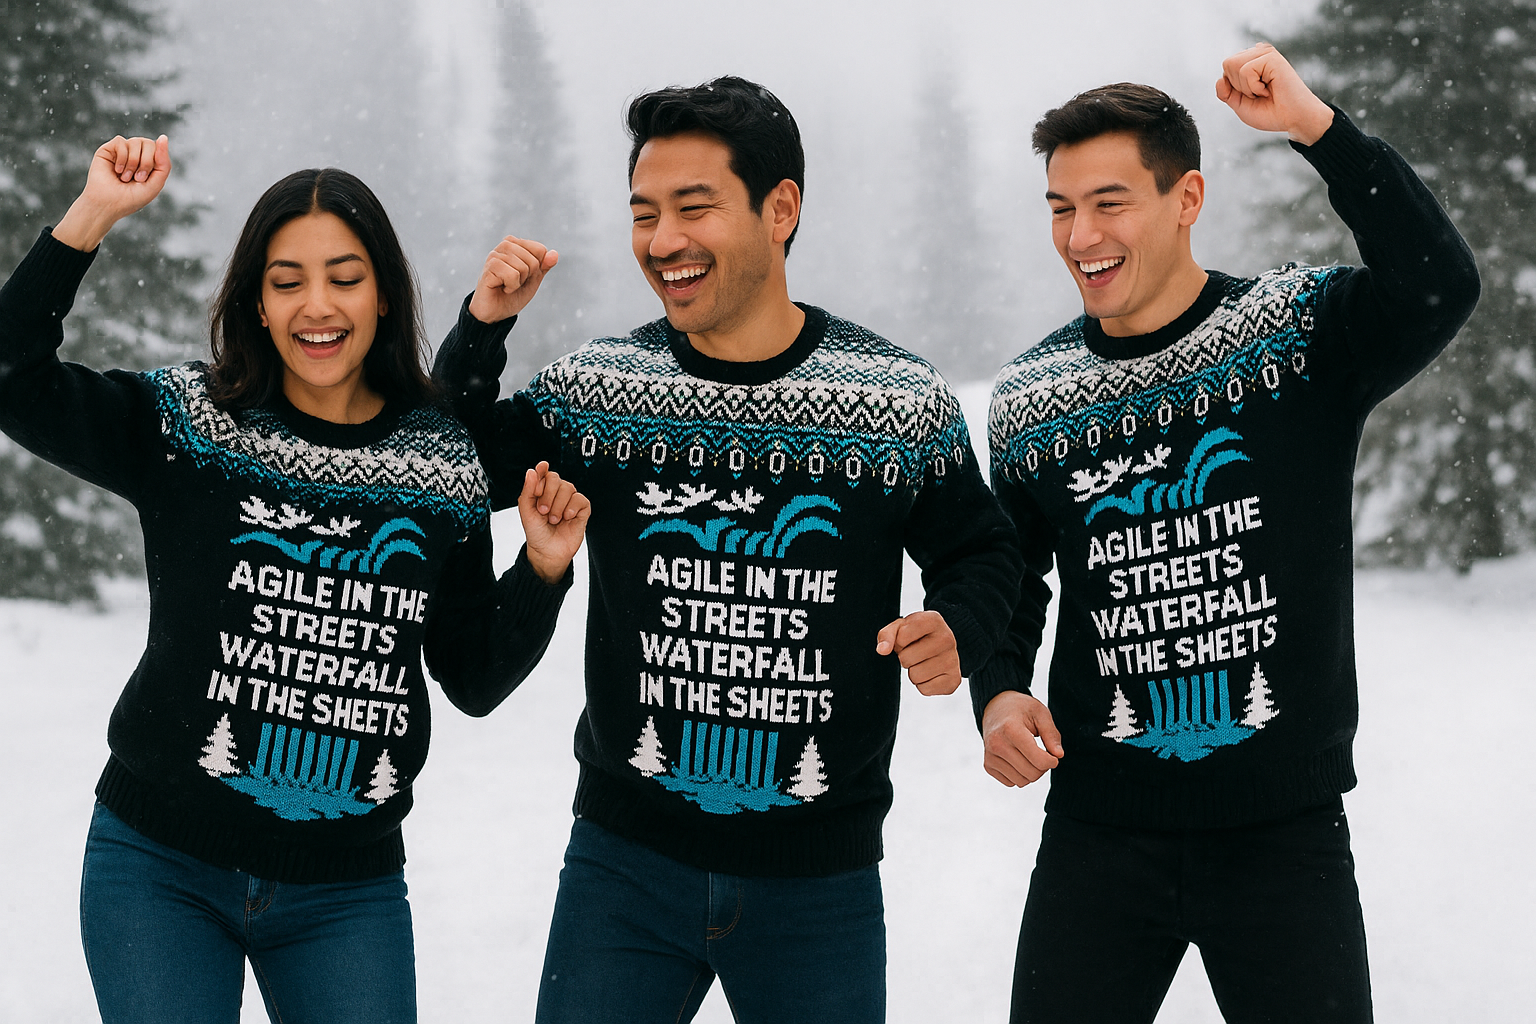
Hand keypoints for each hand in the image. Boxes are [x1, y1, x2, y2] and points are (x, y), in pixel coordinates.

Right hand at [53, 135, 172, 251]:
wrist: (108, 204)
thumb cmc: (132, 198)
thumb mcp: (155, 183)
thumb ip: (164, 162)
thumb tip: (163, 137)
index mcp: (148, 162)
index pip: (158, 149)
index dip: (154, 161)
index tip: (144, 179)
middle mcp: (135, 155)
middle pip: (149, 143)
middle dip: (145, 162)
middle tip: (137, 178)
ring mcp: (122, 151)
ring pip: (136, 141)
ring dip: (132, 163)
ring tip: (125, 177)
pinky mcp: (108, 149)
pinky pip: (121, 141)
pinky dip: (121, 158)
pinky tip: (116, 170)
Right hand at [468, 235, 558, 323]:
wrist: (496, 312)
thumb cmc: (513, 294)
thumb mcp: (533, 279)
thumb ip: (544, 266)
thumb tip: (555, 254)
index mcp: (516, 244)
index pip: (540, 250)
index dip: (537, 268)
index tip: (523, 276)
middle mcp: (505, 245)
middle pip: (533, 260)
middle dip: (527, 276)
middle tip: (514, 282)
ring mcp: (495, 254)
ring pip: (523, 267)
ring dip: (518, 283)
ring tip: (506, 285)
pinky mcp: (489, 266)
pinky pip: (512, 275)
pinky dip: (511, 286)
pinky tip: (501, 287)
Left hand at [518, 461, 588, 583]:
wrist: (547, 552)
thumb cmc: (537, 532)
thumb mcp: (526, 511)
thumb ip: (528, 490)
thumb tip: (532, 471)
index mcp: (542, 491)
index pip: (543, 473)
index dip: (541, 472)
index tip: (540, 473)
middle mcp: (557, 493)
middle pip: (555, 478)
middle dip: (548, 495)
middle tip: (543, 511)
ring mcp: (570, 500)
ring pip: (568, 488)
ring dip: (558, 505)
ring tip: (554, 520)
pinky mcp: (582, 509)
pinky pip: (580, 499)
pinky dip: (572, 508)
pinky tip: (567, 517)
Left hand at [875, 610, 960, 694]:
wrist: (940, 644)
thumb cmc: (917, 635)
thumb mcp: (900, 627)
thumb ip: (887, 635)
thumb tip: (882, 650)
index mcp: (933, 620)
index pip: (902, 637)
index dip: (899, 641)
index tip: (907, 639)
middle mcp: (947, 638)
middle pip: (906, 659)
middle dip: (905, 658)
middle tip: (915, 652)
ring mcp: (953, 659)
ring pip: (915, 676)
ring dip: (914, 672)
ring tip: (923, 662)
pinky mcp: (954, 680)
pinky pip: (925, 690)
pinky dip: (923, 685)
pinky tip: (931, 673)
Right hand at [982, 691, 1062, 787]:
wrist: (995, 706)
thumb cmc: (1020, 709)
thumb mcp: (1041, 713)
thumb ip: (1052, 735)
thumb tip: (1059, 755)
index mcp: (1010, 729)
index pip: (1039, 760)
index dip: (1052, 761)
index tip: (1054, 754)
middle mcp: (996, 744)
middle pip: (1032, 774)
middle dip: (1043, 767)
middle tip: (1043, 754)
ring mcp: (990, 756)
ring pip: (1022, 781)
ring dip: (1032, 772)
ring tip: (1031, 756)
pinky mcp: (988, 765)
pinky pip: (1011, 783)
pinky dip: (1019, 775)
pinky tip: (1019, 759)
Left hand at [1215, 43, 1335, 144]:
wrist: (1292, 119)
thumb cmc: (1271, 112)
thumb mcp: (1240, 105)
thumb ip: (1225, 93)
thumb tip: (1220, 78)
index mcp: (1251, 62)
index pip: (1226, 69)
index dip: (1233, 88)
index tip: (1253, 96)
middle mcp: (1258, 54)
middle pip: (1227, 64)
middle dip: (1238, 86)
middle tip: (1259, 93)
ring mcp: (1265, 53)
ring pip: (1233, 65)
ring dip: (1246, 87)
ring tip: (1264, 90)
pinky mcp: (1271, 56)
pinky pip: (1246, 71)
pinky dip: (1254, 86)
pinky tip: (1269, 88)